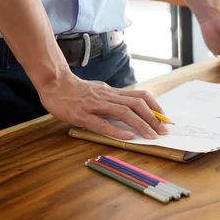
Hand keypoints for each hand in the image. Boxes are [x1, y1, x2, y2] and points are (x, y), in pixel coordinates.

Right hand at [38, 73, 167, 139]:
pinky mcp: (82, 115)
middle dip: (153, 118)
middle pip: (137, 104)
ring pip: (124, 112)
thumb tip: (130, 109)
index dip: (155, 107)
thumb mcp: (100, 91)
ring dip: (141, 124)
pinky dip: (117, 130)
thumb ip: (114, 99)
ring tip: (151, 135)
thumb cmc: (77, 90)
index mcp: (113, 93)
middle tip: (163, 131)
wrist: (54, 83)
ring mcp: (95, 105)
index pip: (140, 96)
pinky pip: (102, 123)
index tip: (164, 118)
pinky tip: (128, 137)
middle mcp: (108, 97)